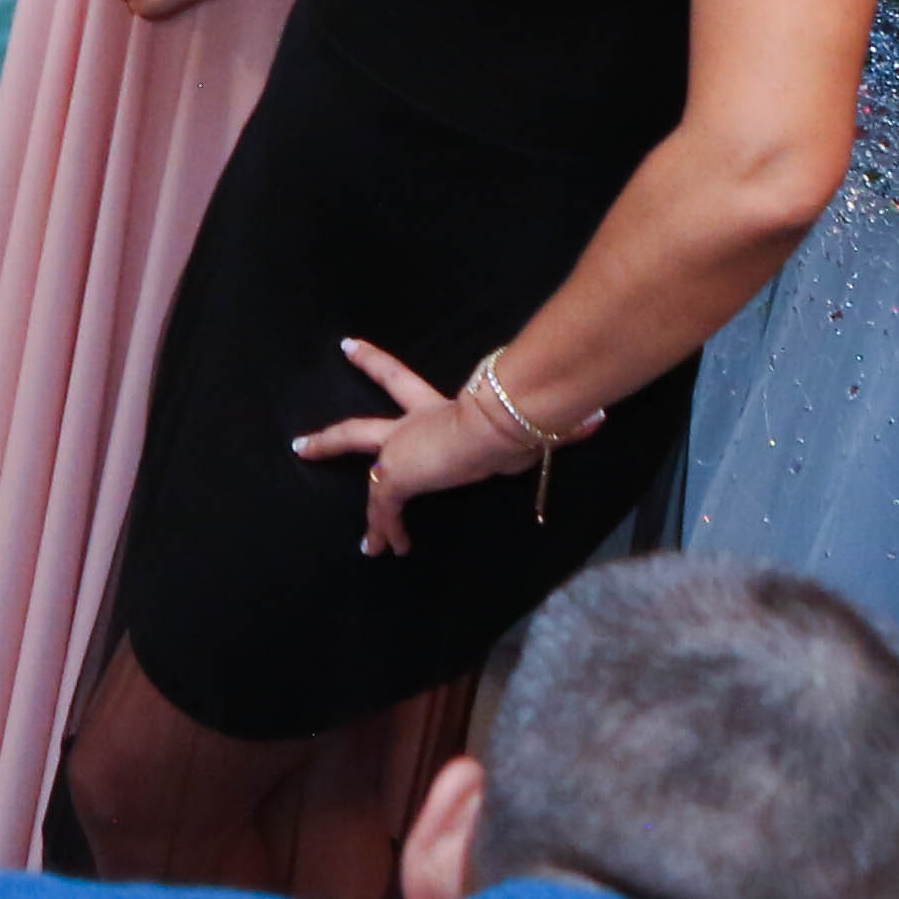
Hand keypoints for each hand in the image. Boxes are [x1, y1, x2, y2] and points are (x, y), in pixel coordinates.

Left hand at [295, 337, 583, 558]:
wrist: (498, 421)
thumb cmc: (516, 414)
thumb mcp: (531, 423)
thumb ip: (563, 425)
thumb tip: (598, 418)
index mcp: (440, 408)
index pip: (403, 381)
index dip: (377, 364)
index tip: (347, 347)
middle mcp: (413, 425)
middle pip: (360, 429)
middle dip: (332, 440)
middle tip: (300, 445)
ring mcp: (401, 450)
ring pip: (369, 482)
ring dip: (370, 515)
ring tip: (366, 544)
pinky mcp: (398, 474)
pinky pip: (385, 511)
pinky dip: (386, 532)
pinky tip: (388, 551)